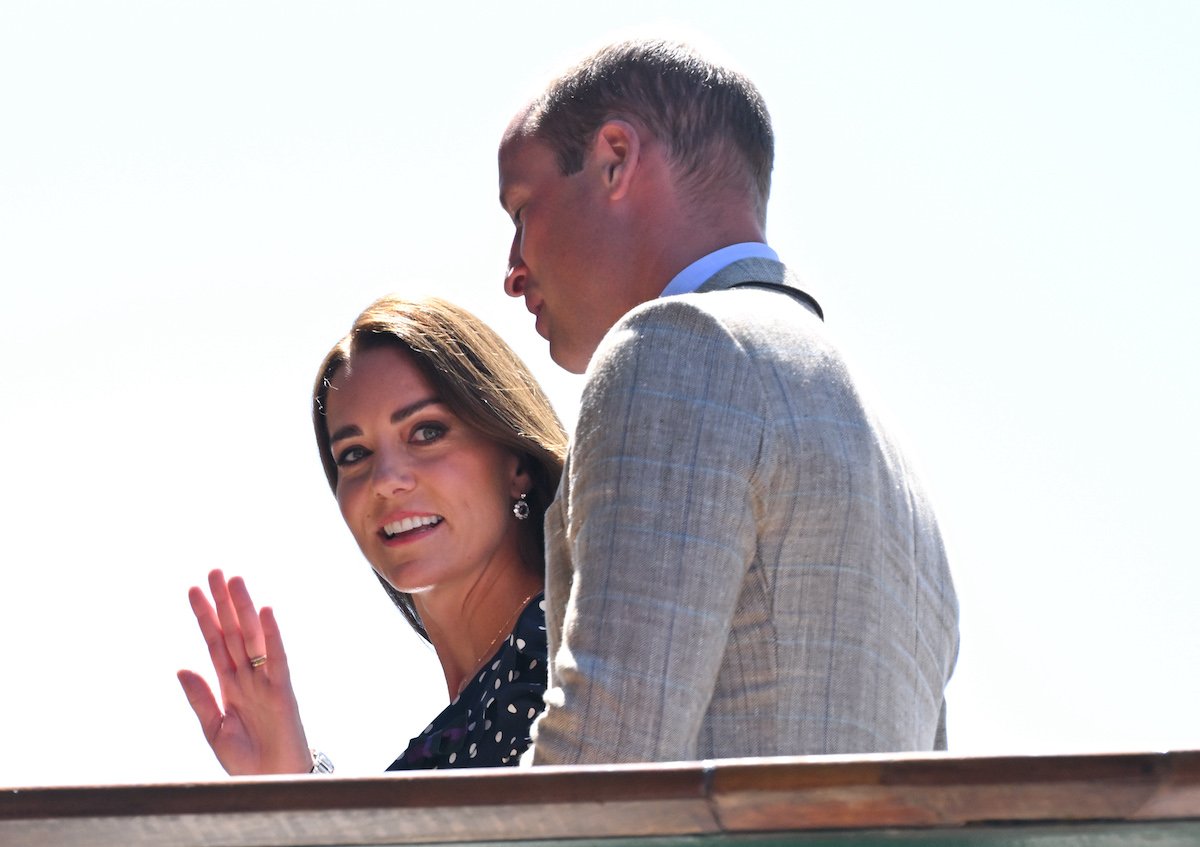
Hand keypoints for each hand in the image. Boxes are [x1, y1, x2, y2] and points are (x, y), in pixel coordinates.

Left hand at [177, 569, 312, 774]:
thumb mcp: (214, 730)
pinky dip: (272, 635)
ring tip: (235, 581)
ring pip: (252, 637)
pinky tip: (265, 613)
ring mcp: (266, 681)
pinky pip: (277, 658)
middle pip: (233, 632)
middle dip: (224, 602)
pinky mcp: (283, 691)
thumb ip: (200, 699)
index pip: (215, 642)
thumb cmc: (246, 761)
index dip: (205, 617)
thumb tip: (182, 667)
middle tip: (215, 571)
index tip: (194, 590)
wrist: (272, 783)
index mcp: (229, 684)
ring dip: (243, 609)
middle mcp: (247, 676)